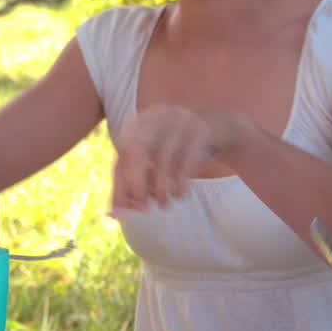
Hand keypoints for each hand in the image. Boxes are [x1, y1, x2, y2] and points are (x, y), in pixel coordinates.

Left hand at [112, 105, 239, 209]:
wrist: (217, 128)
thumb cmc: (177, 151)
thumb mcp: (153, 162)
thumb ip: (133, 184)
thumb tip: (114, 214)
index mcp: (139, 122)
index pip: (122, 155)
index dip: (120, 184)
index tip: (121, 210)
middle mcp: (157, 116)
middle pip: (138, 150)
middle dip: (138, 183)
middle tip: (143, 208)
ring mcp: (180, 119)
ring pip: (164, 158)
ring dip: (162, 188)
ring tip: (164, 205)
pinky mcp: (201, 129)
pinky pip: (187, 159)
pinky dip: (181, 182)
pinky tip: (180, 196)